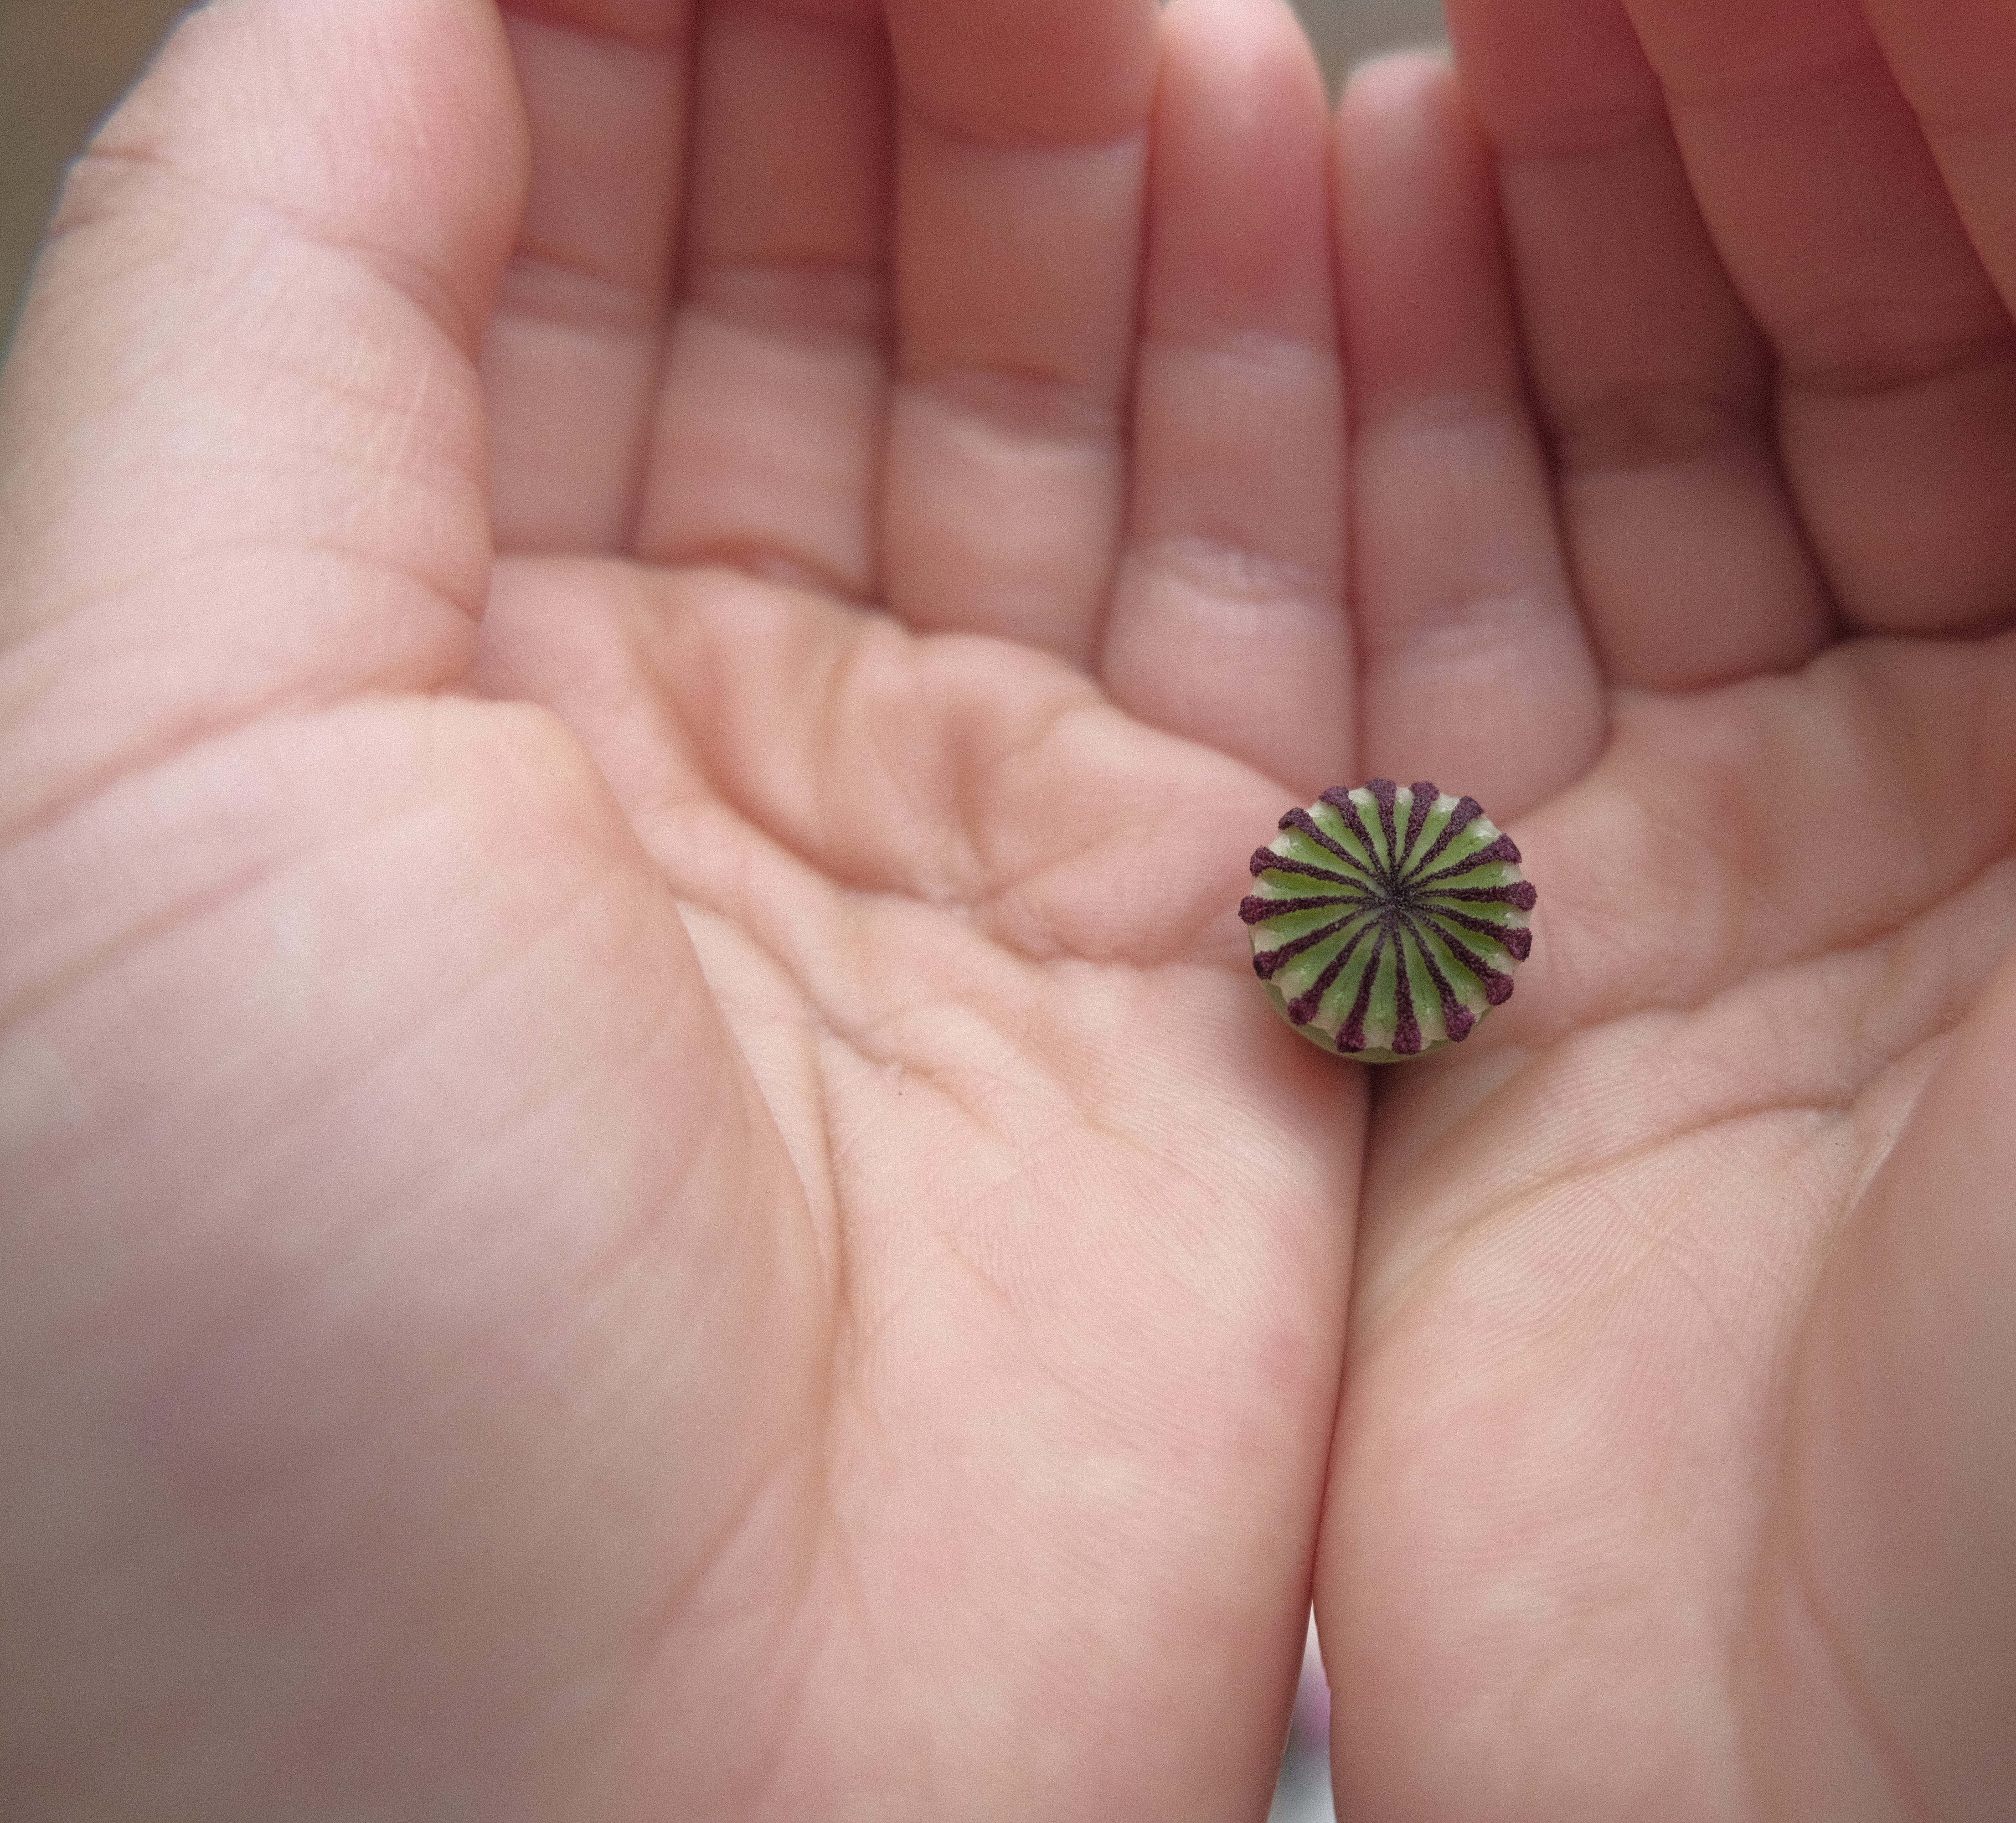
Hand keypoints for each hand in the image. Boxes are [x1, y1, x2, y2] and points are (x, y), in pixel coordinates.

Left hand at [0, 0, 1365, 1813]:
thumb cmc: (247, 1379)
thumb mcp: (109, 768)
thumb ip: (279, 311)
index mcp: (383, 649)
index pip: (534, 186)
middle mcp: (677, 720)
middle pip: (821, 253)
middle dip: (910, 30)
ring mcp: (962, 832)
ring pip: (1067, 395)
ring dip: (1120, 163)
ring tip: (1160, 4)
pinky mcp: (1196, 963)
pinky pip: (1286, 612)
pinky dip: (1308, 397)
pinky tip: (1309, 182)